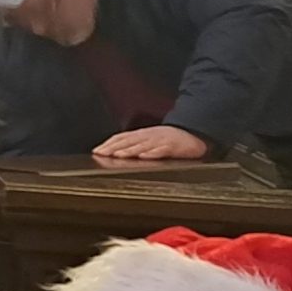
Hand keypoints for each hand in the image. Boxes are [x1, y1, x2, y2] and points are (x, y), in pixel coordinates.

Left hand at [92, 125, 208, 161]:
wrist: (195, 134)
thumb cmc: (169, 139)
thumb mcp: (149, 139)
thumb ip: (133, 144)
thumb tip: (114, 151)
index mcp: (142, 135)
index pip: (121, 138)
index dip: (109, 144)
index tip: (96, 151)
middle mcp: (149, 136)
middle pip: (129, 141)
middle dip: (114, 147)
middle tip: (101, 154)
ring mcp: (161, 141)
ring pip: (143, 145)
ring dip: (130, 150)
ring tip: (118, 155)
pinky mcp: (174, 147)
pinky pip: (162, 150)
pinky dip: (153, 153)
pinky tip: (145, 156)